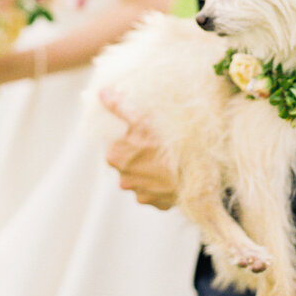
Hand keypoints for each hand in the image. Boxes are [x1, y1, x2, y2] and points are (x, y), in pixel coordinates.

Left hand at [100, 88, 178, 209]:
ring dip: (149, 169)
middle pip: (127, 161)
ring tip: (165, 158)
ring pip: (141, 177)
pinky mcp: (156, 203)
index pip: (115, 144)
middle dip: (137, 153)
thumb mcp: (142, 121)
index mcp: (115, 158)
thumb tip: (102, 93)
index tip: (141, 133)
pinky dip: (160, 182)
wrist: (193, 178)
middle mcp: (123, 180)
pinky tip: (171, 173)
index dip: (127, 137)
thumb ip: (119, 107)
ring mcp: (140, 193)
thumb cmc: (165, 147)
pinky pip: (155, 190)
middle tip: (155, 143)